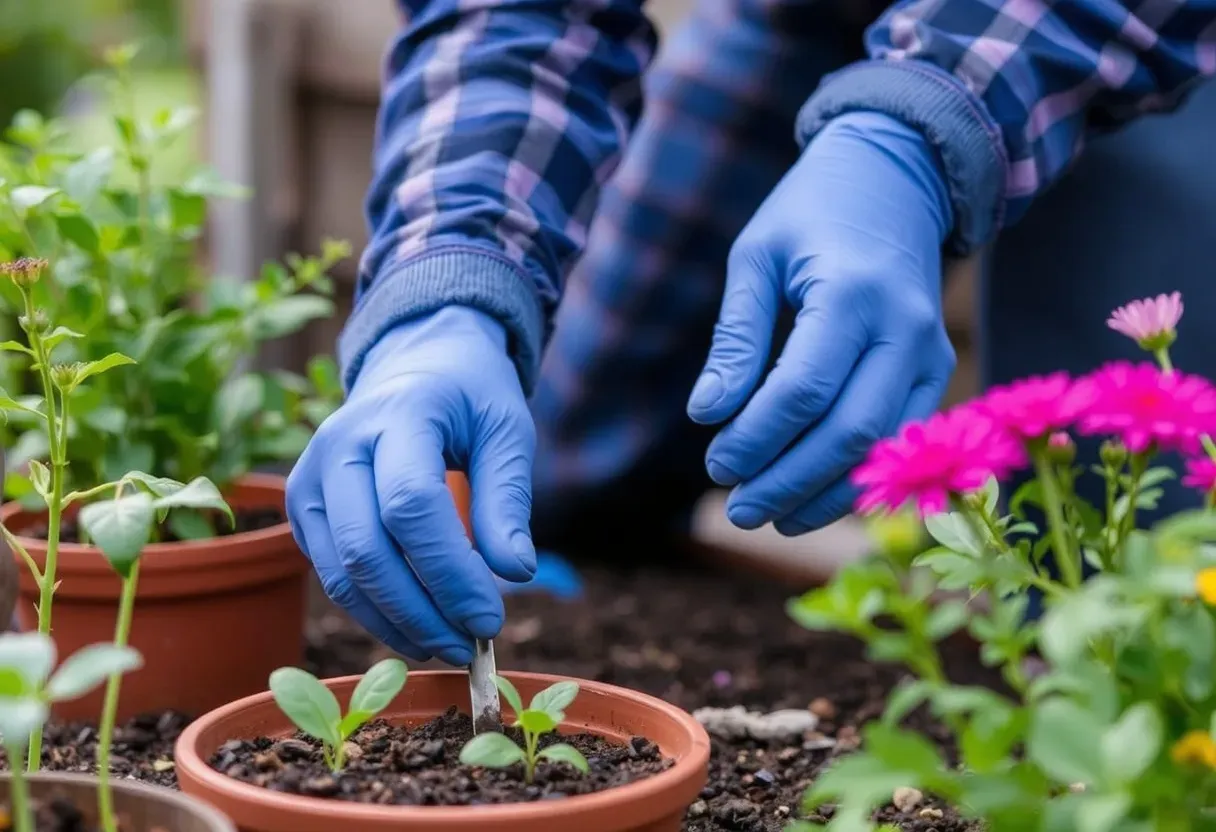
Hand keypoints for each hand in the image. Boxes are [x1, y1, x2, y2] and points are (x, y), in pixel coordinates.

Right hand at [287, 306, 536, 664]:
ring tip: (450, 646)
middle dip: (422, 610)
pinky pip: (333, 575)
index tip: (492, 618)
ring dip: (396, 623)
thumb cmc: (470, 398)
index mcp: (397, 413)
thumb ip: (508, 499)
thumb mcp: (506, 431)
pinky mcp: (304, 509)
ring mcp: (309, 478)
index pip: (410, 505)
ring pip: (342, 574)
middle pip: (367, 549)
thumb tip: (514, 573)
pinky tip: (419, 627)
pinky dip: (375, 611)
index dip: (450, 571)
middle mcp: (338, 445)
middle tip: (472, 646)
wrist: (417, 366)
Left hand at [687, 111, 955, 534]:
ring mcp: (932, 353)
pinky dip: (857, 478)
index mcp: (854, 291)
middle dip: (788, 481)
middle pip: (848, 432)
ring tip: (770, 515)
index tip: (716, 464)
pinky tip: (813, 498)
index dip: (757, 438)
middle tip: (737, 509)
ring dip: (824, 494)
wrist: (898, 178)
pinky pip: (901, 442)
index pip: (804, 389)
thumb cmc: (811, 212)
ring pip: (882, 449)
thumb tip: (708, 414)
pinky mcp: (938, 371)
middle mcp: (906, 328)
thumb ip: (736, 337)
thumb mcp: (756, 256)